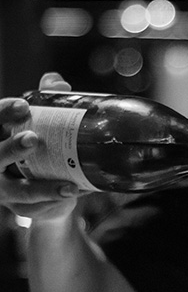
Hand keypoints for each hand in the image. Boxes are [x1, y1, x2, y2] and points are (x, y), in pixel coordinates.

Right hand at [0, 72, 81, 221]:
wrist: (37, 191)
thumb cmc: (32, 149)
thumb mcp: (36, 124)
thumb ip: (45, 103)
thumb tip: (59, 83)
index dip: (2, 113)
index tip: (23, 105)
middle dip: (11, 148)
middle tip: (33, 139)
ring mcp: (4, 190)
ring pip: (18, 191)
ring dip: (43, 188)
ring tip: (70, 186)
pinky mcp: (20, 208)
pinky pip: (37, 208)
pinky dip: (56, 202)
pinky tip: (75, 193)